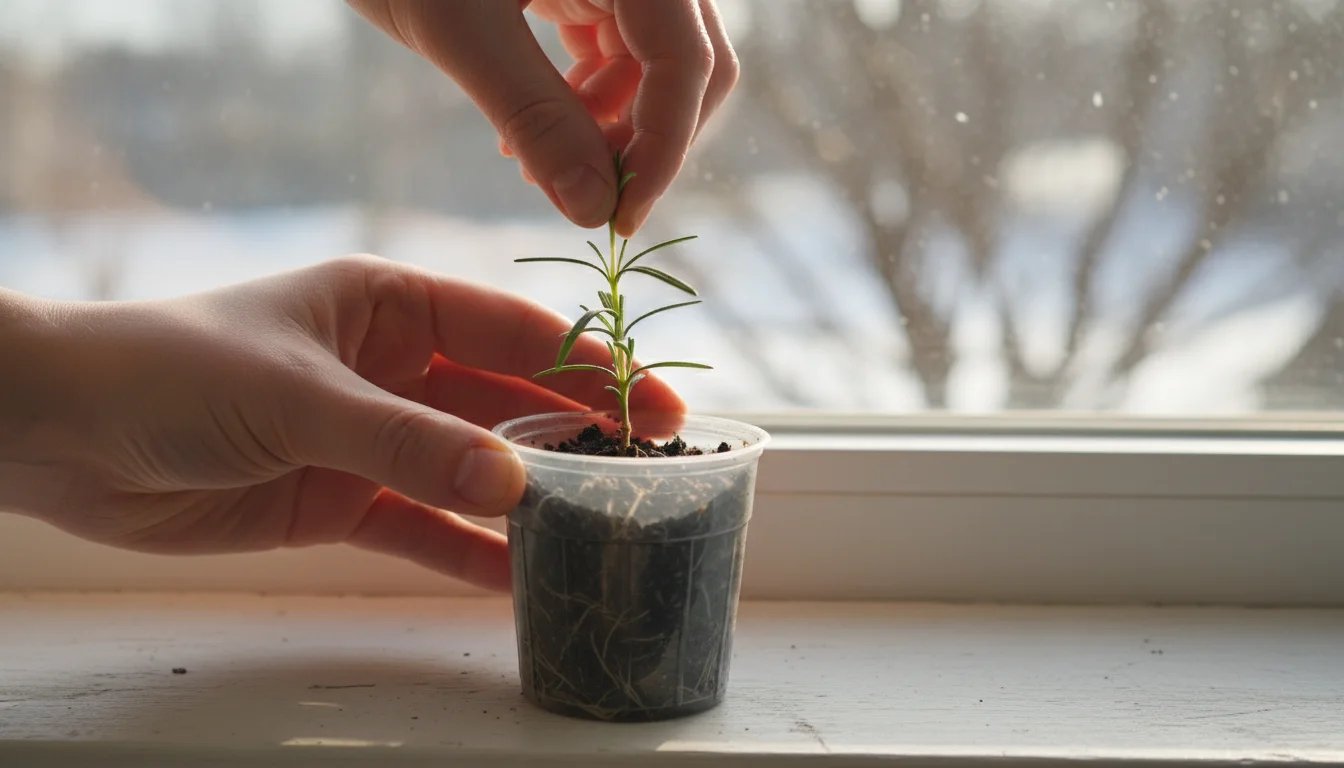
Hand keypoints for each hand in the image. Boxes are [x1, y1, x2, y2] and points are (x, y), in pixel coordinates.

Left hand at [0, 257, 682, 590]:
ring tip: (601, 526)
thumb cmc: (170, 370)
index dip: (589, 364)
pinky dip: (466, 551)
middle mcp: (389, 366)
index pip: (511, 328)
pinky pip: (420, 526)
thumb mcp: (299, 393)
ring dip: (528, 496)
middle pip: (505, 400)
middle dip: (575, 433)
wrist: (61, 436)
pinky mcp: (338, 498)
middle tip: (652, 469)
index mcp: (388, 304)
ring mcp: (368, 435)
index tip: (654, 402)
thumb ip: (405, 441)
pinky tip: (518, 575)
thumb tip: (510, 481)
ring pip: (470, 467)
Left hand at [346, 0, 738, 235]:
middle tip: (583, 197)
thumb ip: (534, 117)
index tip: (621, 218)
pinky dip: (584, 103)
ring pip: (654, 69)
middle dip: (642, 141)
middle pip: (690, 66)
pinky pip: (617, 54)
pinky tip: (527, 132)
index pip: (688, 62)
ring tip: (530, 162)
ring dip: (607, 129)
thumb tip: (593, 210)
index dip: (664, 148)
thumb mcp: (461, 31)